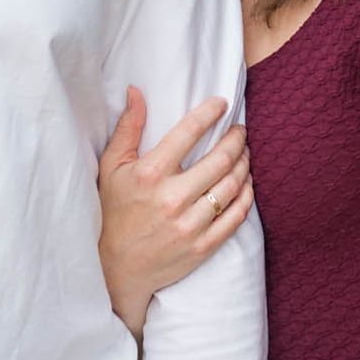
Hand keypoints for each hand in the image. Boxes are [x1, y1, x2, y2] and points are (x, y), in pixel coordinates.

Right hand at [97, 86, 252, 338]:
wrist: (117, 268)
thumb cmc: (114, 211)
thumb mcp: (112, 167)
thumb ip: (127, 128)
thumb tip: (136, 91)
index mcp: (149, 174)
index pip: (188, 133)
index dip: (209, 113)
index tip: (222, 103)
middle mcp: (172, 198)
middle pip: (219, 159)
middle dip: (236, 138)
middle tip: (240, 130)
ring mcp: (190, 225)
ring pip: (232, 186)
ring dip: (244, 164)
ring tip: (244, 153)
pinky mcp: (203, 246)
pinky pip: (236, 216)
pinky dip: (247, 195)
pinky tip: (246, 183)